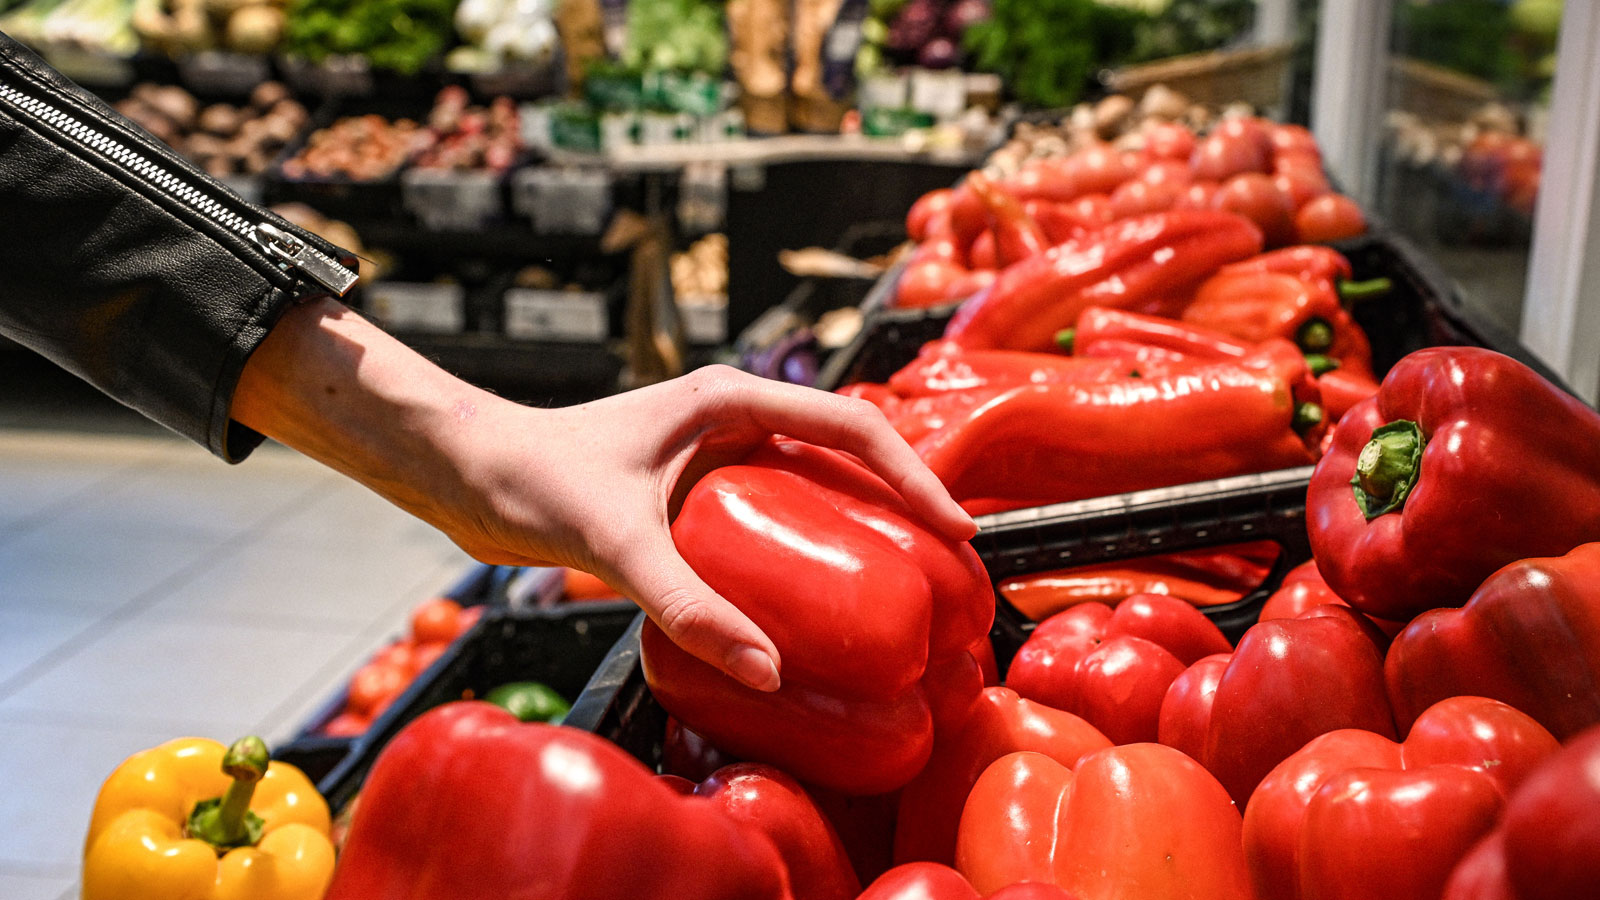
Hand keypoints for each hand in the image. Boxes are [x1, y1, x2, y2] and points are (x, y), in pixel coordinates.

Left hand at [234, 301, 974, 690]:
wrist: (466, 473)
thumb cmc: (530, 476)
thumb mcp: (614, 539)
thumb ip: (686, 603)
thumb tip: (766, 670)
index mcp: (728, 399)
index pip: (850, 425)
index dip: (913, 475)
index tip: (955, 528)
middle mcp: (733, 418)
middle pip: (848, 451)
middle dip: (907, 500)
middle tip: (951, 564)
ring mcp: (718, 454)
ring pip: (818, 482)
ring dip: (867, 523)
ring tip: (909, 581)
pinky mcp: (699, 491)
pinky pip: (779, 515)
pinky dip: (814, 547)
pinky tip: (823, 597)